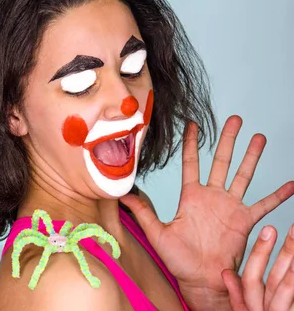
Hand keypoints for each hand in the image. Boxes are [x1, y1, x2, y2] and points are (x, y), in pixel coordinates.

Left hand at [120, 115, 293, 309]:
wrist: (200, 280)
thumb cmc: (178, 260)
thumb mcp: (156, 233)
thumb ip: (142, 212)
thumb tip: (121, 194)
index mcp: (191, 197)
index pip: (192, 163)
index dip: (193, 143)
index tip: (193, 124)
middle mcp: (212, 197)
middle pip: (222, 161)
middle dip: (228, 140)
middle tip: (235, 119)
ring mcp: (230, 207)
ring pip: (243, 175)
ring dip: (252, 157)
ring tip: (259, 137)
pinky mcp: (245, 221)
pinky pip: (264, 205)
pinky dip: (278, 196)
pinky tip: (290, 184)